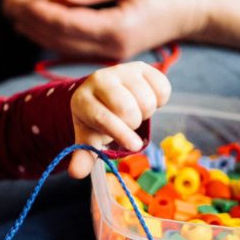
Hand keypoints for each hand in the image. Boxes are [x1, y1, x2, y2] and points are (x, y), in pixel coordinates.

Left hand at [7, 0, 214, 60]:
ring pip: (64, 47)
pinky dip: (54, 34)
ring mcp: (111, 55)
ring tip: (20, 11)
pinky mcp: (110, 54)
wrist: (196, 13)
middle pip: (60, 39)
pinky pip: (74, 47)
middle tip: (13, 3)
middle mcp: (111, 49)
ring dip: (40, 30)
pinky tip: (40, 21)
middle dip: (34, 22)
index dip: (42, 11)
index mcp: (117, 29)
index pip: (68, 24)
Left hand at [67, 61, 170, 178]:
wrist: (105, 93)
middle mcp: (100, 79)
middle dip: (132, 123)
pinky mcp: (141, 66)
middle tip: (127, 124)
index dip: (120, 134)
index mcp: (83, 99)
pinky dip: (160, 99)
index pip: (103, 118)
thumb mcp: (89, 137)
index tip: (133, 146)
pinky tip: (148, 99)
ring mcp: (121, 70)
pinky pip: (162, 87)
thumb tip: (77, 173)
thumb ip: (84, 154)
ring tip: (135, 111)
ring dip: (146, 112)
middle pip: (128, 109)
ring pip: (146, 99)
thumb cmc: (98, 119)